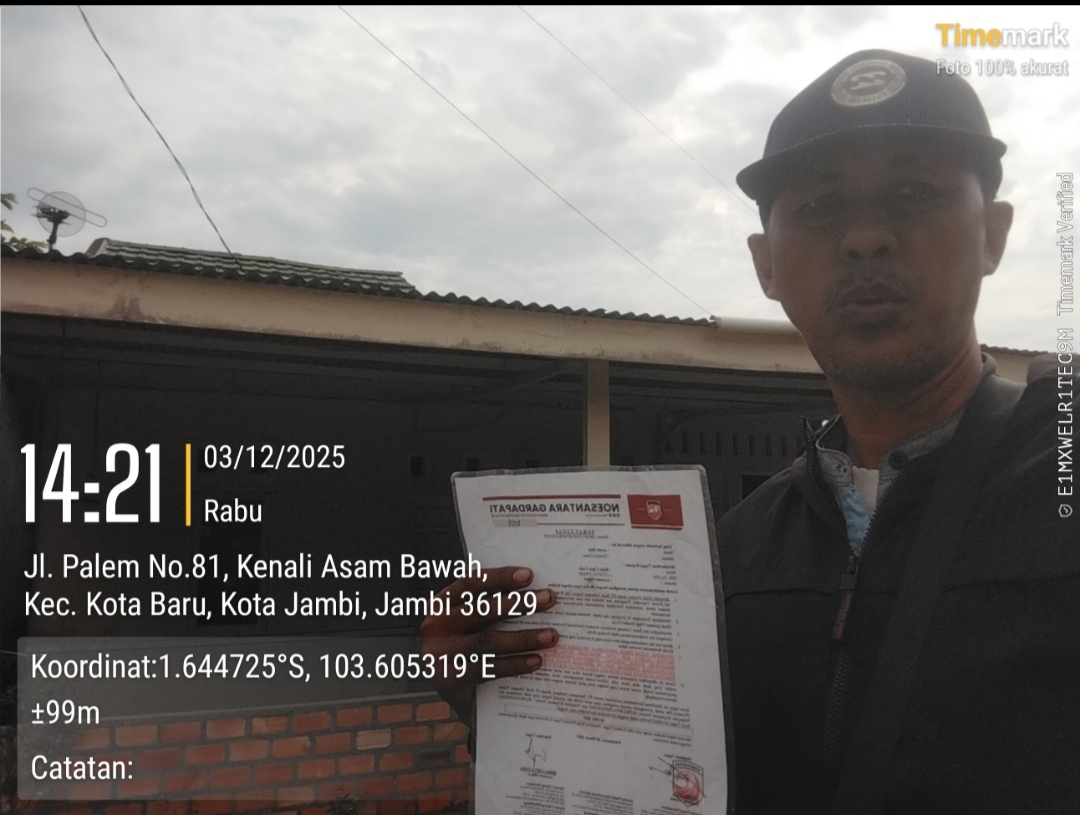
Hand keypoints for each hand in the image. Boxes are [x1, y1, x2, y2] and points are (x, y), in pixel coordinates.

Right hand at [420, 565, 557, 724]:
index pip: (470, 584)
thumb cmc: (463, 647)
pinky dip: (515, 664)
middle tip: (549, 598)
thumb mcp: (468, 622)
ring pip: (487, 642)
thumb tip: (533, 594)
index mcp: (441, 604)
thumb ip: (488, 608)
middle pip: (482, 611)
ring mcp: (440, 653)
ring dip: (523, 638)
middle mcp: (436, 626)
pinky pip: (488, 669)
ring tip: (551, 635)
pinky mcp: (450, 679)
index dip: (498, 578)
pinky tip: (536, 660)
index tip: (528, 575)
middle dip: (519, 603)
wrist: (446, 692)